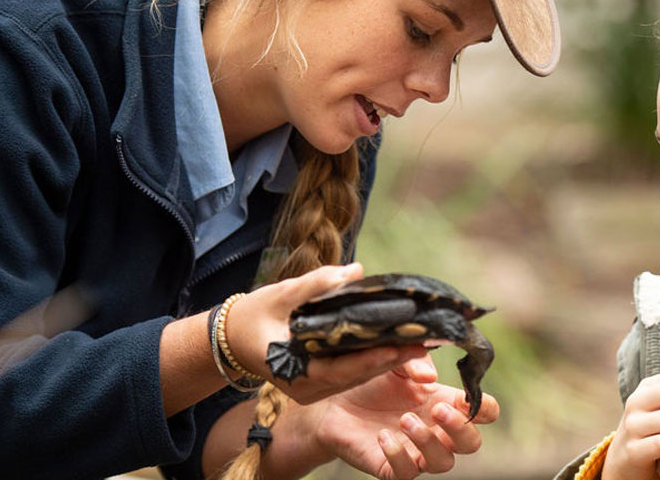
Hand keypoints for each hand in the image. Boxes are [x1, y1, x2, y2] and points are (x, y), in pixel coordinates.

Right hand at [224, 263, 426, 403]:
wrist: (233, 336)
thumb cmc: (254, 314)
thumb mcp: (281, 294)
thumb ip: (317, 284)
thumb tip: (356, 271)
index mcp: (293, 372)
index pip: (340, 369)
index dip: (371, 359)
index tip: (400, 347)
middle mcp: (306, 388)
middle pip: (357, 375)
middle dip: (392, 358)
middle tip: (425, 340)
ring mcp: (315, 389)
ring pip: (359, 376)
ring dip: (390, 359)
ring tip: (422, 341)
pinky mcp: (323, 383)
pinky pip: (354, 373)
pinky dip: (377, 358)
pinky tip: (402, 343)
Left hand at [302, 354, 499, 479]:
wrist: (333, 403)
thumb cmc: (372, 382)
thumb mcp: (395, 362)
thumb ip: (414, 362)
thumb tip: (430, 378)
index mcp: (446, 403)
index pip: (484, 413)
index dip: (483, 408)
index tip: (464, 396)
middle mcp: (436, 432)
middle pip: (470, 443)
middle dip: (461, 428)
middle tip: (438, 409)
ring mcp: (416, 452)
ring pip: (442, 463)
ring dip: (428, 442)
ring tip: (405, 420)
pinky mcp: (391, 467)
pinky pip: (406, 473)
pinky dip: (397, 454)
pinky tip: (382, 435)